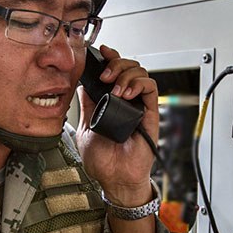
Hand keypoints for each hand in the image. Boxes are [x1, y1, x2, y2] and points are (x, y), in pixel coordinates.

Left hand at [76, 45, 158, 206]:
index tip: (99, 52)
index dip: (109, 58)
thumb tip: (82, 85)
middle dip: (116, 64)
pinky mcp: (149, 114)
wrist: (115, 180)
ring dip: (126, 74)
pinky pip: (151, 88)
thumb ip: (87, 106)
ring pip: (140, 73)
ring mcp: (138, 106)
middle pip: (128, 67)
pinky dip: (139, 84)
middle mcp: (126, 101)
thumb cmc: (104, 162)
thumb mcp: (86, 128)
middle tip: (105, 76)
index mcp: (111, 103)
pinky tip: (127, 93)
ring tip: (116, 88)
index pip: (114, 72)